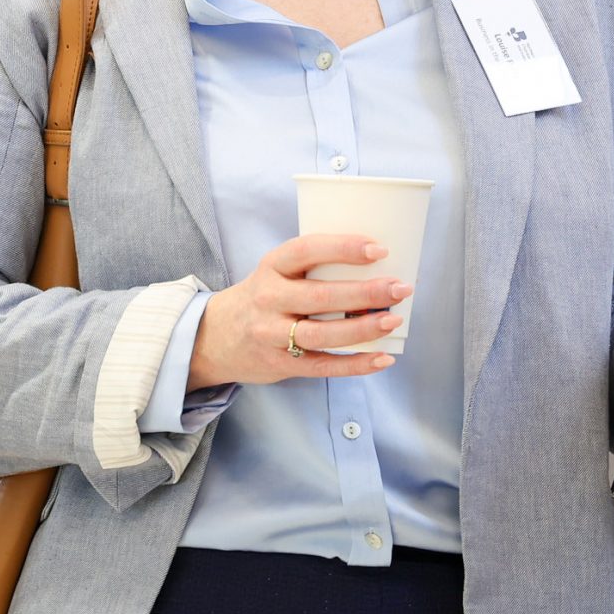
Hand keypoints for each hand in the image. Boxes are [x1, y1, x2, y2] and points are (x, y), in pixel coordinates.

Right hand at [188, 234, 409, 387]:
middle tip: (399, 288)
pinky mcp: (280, 364)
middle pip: (321, 297)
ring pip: (322, 333)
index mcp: (272, 266)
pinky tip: (382, 359)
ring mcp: (272, 334)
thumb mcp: (276, 272)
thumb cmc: (261, 297)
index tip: (378, 249)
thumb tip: (377, 265)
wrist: (213, 337)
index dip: (343, 248)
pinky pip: (322, 365)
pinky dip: (354, 364)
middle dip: (365, 293)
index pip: (307, 250)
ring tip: (393, 320)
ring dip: (363, 328)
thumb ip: (312, 268)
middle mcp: (269, 299)